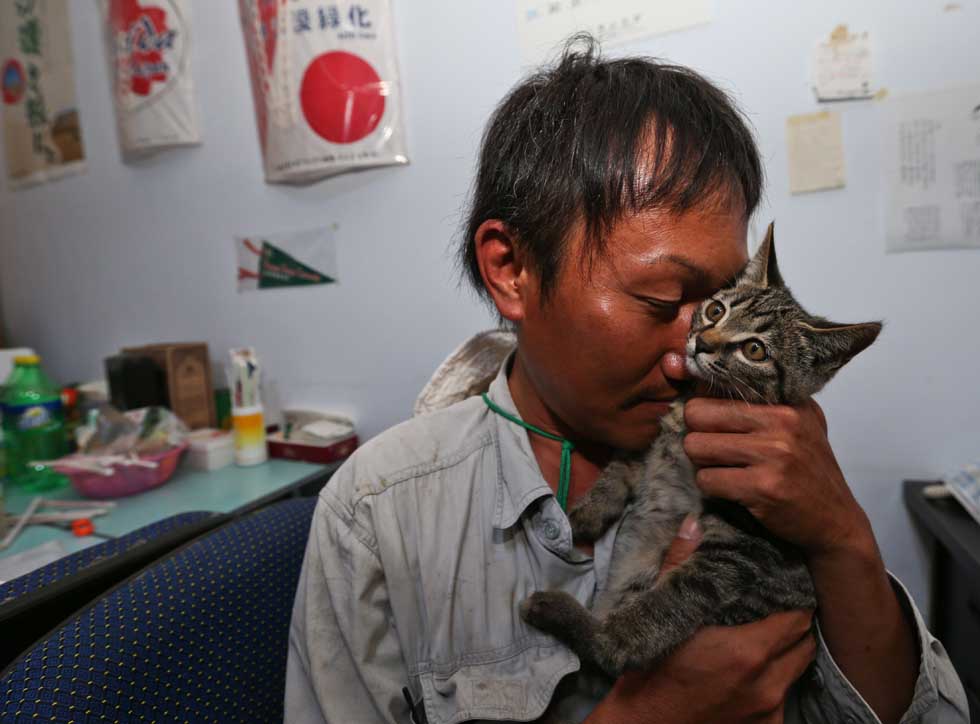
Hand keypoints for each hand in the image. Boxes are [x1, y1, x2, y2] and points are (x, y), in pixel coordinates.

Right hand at [584, 520, 814, 723]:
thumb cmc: (649, 673)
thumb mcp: (661, 613)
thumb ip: (681, 565)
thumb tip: (694, 524)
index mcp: (747, 650)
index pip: (797, 616)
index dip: (794, 599)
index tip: (783, 586)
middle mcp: (766, 682)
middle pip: (805, 643)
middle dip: (795, 624)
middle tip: (778, 608)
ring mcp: (768, 710)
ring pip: (798, 671)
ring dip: (788, 653)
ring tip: (769, 637)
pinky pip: (784, 699)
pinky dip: (775, 683)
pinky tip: (754, 675)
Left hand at [682, 397, 872, 557]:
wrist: (835, 521)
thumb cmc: (806, 471)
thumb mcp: (795, 425)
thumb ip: (758, 403)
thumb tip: (698, 381)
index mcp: (787, 403)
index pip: (720, 385)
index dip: (704, 406)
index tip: (709, 422)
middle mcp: (782, 422)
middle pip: (696, 414)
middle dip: (697, 435)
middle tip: (713, 451)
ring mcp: (773, 454)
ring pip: (696, 447)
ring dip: (702, 464)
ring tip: (724, 470)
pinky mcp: (763, 487)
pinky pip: (706, 479)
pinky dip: (711, 488)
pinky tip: (732, 490)